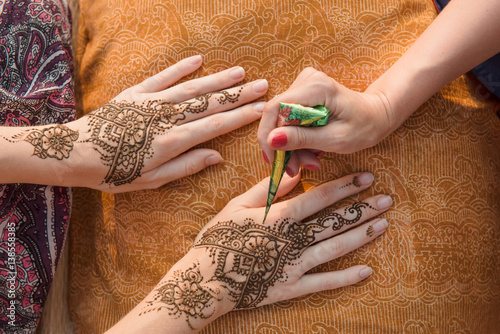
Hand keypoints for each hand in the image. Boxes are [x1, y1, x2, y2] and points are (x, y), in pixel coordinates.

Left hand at [65, 56, 268, 190]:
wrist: (75, 153)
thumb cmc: (114, 173)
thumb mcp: (152, 181)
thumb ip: (186, 166)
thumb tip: (218, 157)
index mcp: (172, 142)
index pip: (215, 126)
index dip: (240, 116)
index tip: (261, 109)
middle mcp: (166, 118)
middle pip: (209, 103)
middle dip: (238, 95)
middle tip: (263, 86)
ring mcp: (151, 102)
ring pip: (192, 88)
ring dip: (218, 79)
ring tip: (241, 72)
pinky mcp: (136, 92)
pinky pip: (163, 77)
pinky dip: (181, 68)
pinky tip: (198, 59)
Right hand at [109, 172, 391, 332]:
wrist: (206, 280)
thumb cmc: (218, 239)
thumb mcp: (236, 206)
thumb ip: (265, 189)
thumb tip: (292, 174)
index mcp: (278, 216)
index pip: (318, 197)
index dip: (344, 187)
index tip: (366, 178)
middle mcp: (292, 239)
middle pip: (333, 221)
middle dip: (362, 209)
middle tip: (387, 200)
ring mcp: (294, 265)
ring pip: (335, 247)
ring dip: (361, 236)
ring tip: (383, 225)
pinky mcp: (292, 287)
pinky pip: (324, 283)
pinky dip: (346, 277)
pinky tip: (367, 271)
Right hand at [257, 67, 394, 174]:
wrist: (377, 115)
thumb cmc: (364, 127)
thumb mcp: (336, 139)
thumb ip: (303, 139)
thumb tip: (271, 140)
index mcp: (316, 87)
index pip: (276, 108)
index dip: (268, 136)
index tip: (274, 161)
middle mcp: (306, 80)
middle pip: (276, 116)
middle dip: (282, 146)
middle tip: (295, 169)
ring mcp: (303, 85)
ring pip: (281, 120)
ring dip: (291, 146)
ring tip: (310, 162)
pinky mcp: (302, 93)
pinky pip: (288, 119)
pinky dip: (296, 138)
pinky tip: (310, 150)